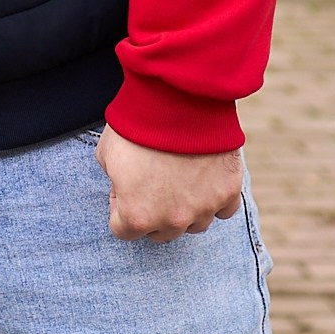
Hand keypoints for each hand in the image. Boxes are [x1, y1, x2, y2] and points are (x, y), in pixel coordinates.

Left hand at [95, 129, 243, 242]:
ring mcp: (203, 208)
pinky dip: (215, 199)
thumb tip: (124, 187)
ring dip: (185, 209)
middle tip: (152, 181)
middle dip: (153, 211)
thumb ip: (114, 181)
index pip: (123, 230)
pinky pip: (224, 210)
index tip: (124, 185)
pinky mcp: (228, 191)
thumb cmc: (137, 125)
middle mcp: (172, 220)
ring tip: (179, 178)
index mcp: (137, 216)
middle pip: (160, 233)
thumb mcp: (106, 155)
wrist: (177, 100)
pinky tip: (205, 182)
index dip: (119, 205)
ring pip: (194, 225)